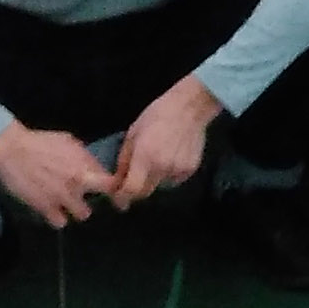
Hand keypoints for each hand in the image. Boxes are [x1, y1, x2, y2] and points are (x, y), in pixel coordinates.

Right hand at [0, 122, 112, 227]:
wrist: (12, 150)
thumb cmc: (41, 142)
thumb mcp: (69, 142)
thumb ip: (84, 157)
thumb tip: (95, 167)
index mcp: (85, 165)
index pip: (111, 183)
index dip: (114, 188)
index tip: (112, 190)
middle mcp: (78, 184)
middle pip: (100, 202)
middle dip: (96, 199)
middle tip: (87, 195)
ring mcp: (62, 198)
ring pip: (82, 215)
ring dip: (76, 209)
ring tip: (68, 202)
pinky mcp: (45, 208)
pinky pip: (60, 222)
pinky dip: (57, 217)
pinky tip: (53, 209)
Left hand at [108, 76, 221, 203]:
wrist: (190, 107)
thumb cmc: (158, 114)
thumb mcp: (133, 133)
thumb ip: (124, 160)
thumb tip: (118, 179)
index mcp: (145, 156)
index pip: (131, 189)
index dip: (122, 198)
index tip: (118, 200)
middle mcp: (162, 168)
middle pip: (145, 192)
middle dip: (136, 190)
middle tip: (133, 178)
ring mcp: (178, 170)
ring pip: (159, 185)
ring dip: (153, 179)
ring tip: (157, 158)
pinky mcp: (190, 170)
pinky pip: (173, 179)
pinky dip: (168, 173)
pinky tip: (171, 156)